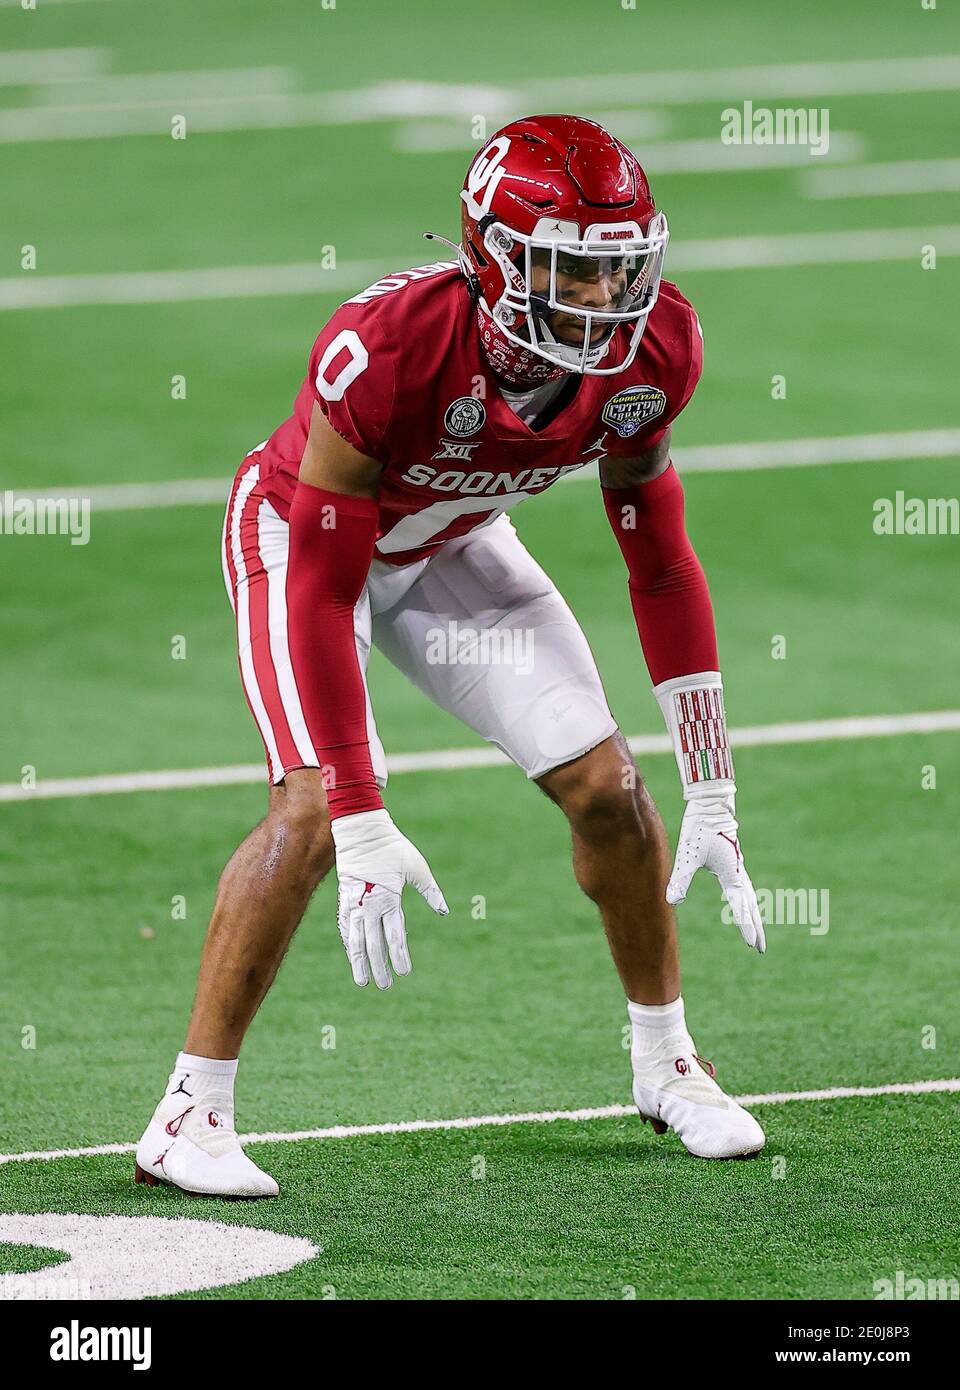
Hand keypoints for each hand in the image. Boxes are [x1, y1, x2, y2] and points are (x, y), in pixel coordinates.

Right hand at [331, 809, 447, 987]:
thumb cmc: (392, 847)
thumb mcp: (417, 867)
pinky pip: (345, 925)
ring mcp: (354, 903)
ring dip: (358, 961)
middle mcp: (369, 905)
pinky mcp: (344, 898)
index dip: (399, 955)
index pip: (395, 935)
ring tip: (362, 981)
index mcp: (389, 899)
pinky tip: (351, 952)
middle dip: (379, 966)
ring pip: (355, 939)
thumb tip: (444, 911)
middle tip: (385, 986)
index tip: (404, 972)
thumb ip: (430, 891)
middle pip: (373, 944)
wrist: (361, 830)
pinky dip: (348, 941)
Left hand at [665, 795, 764, 952]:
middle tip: (761, 948)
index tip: (754, 945)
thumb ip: (681, 878)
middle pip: (751, 905)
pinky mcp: (731, 859)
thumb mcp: (688, 855)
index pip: (741, 907)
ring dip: (753, 914)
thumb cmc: (699, 828)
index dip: (747, 927)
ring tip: (756, 930)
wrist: (711, 804)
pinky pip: (742, 885)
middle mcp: (738, 872)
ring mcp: (737, 866)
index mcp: (731, 874)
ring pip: (748, 896)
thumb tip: (672, 901)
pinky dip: (746, 899)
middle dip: (756, 927)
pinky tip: (742, 900)